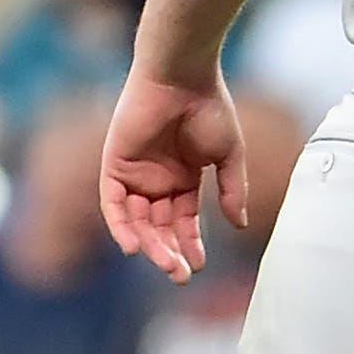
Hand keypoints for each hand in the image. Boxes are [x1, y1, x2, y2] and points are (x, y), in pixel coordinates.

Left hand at [99, 69, 248, 283]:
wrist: (182, 78)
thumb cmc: (210, 109)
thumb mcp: (228, 155)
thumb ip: (231, 190)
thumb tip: (240, 225)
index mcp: (184, 178)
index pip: (184, 220)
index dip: (191, 243)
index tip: (200, 266)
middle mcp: (157, 180)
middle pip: (160, 226)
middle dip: (171, 251)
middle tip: (181, 275)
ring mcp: (134, 174)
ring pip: (138, 221)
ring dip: (150, 244)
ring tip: (167, 264)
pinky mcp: (114, 166)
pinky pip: (113, 205)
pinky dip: (121, 226)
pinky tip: (134, 247)